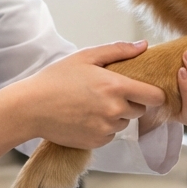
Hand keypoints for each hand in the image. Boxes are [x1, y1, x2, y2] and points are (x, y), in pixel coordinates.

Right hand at [0, 40, 166, 162]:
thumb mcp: (86, 57)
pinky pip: (110, 135)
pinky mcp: (97, 142)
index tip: (144, 89)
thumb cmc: (56, 78)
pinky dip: (103, 128)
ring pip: (124, 123)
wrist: (31, 107)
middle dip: (130, 102)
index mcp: (116, 86)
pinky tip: (85, 117)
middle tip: (107, 93)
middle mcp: (115, 110)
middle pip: (140, 110)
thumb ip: (118, 50)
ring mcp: (106, 128)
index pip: (155, 96)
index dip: (153, 93)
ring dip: (116, 116)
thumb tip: (144, 45)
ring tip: (92, 104)